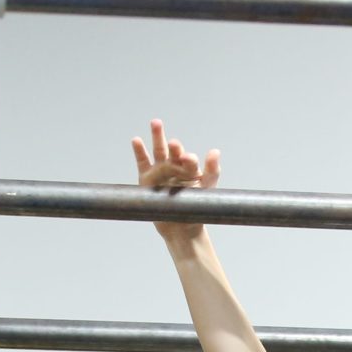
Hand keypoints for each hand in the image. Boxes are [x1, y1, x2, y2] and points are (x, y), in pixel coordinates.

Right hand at [131, 118, 219, 238]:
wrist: (181, 228)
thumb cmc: (196, 208)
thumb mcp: (207, 190)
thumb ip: (212, 171)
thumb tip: (215, 152)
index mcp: (189, 168)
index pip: (187, 160)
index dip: (187, 159)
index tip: (187, 159)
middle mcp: (174, 166)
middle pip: (172, 151)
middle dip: (173, 146)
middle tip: (174, 142)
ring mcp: (160, 171)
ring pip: (158, 151)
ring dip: (157, 136)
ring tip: (156, 123)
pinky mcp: (147, 179)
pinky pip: (142, 163)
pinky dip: (139, 152)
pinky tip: (136, 140)